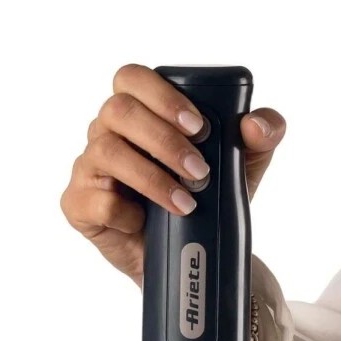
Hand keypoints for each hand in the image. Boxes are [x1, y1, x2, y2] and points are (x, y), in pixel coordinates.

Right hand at [60, 63, 285, 284]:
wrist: (189, 259)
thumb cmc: (206, 202)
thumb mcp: (241, 169)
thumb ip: (259, 138)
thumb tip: (255, 125)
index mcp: (138, 112)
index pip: (132, 79)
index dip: (163, 97)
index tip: (199, 127)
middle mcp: (107, 133)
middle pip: (119, 111)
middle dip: (164, 140)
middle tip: (200, 171)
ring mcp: (90, 169)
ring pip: (108, 153)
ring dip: (151, 177)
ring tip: (185, 202)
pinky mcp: (81, 206)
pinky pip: (96, 201)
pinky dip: (125, 212)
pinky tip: (145, 222)